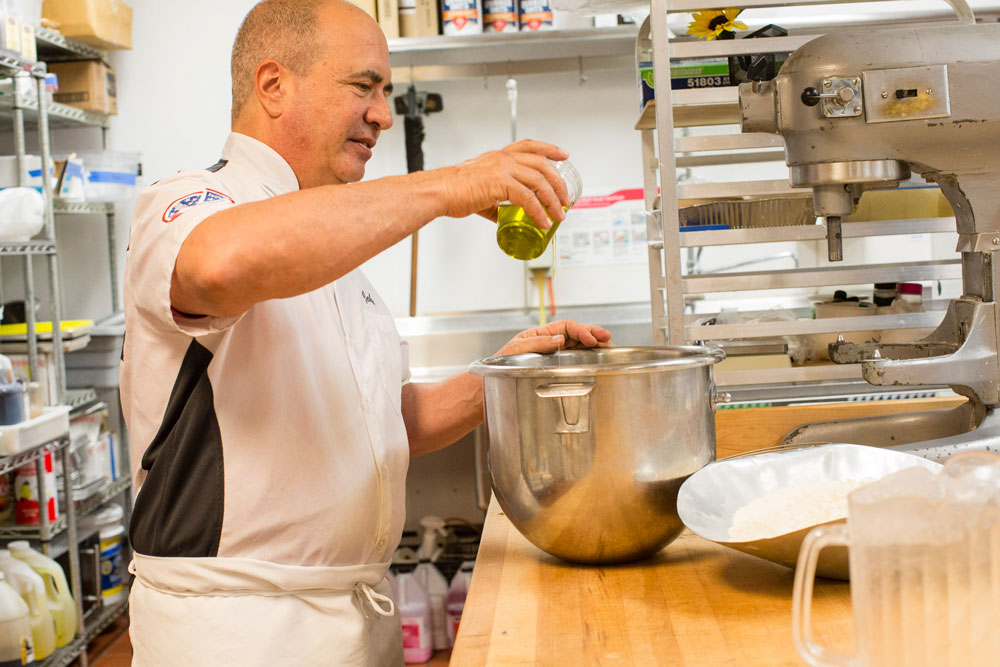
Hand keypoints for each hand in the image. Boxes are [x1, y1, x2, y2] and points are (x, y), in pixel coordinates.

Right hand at [441, 139, 570, 227]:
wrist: (439, 192)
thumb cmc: (453, 191)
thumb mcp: (481, 192)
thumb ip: (496, 202)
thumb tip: (504, 216)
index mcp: (498, 157)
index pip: (529, 146)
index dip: (549, 149)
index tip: (563, 155)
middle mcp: (502, 159)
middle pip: (542, 164)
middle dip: (558, 182)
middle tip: (565, 197)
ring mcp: (502, 170)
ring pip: (539, 181)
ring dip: (553, 200)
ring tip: (558, 214)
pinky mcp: (500, 184)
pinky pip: (528, 198)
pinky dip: (538, 211)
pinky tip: (542, 221)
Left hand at [494, 319, 612, 356]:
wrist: (494, 383)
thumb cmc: (501, 365)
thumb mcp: (517, 350)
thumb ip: (538, 344)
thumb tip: (559, 339)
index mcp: (540, 335)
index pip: (566, 327)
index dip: (581, 330)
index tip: (591, 338)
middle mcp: (549, 343)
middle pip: (575, 334)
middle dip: (592, 333)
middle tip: (607, 337)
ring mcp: (553, 355)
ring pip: (578, 345)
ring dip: (594, 344)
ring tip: (607, 345)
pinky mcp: (555, 367)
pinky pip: (574, 357)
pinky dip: (587, 355)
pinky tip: (596, 356)